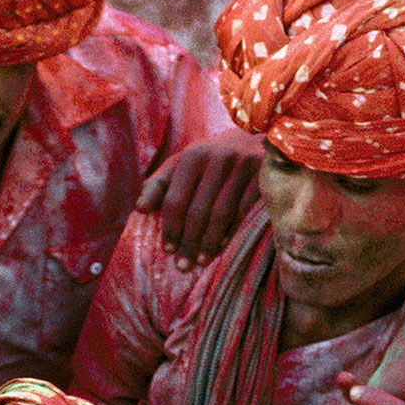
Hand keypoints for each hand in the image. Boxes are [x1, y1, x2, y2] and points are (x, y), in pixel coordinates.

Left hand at [136, 130, 265, 261]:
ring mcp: (243, 165)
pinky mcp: (263, 175)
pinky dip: (232, 232)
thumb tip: (140, 209)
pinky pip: (244, 212)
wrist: (255, 138)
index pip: (176, 199)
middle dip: (189, 241)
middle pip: (198, 210)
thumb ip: (160, 185)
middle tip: (183, 265)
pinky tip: (222, 247)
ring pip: (221, 214)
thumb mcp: (183, 165)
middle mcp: (218, 157)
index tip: (168, 249)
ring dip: (209, 242)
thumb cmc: (211, 159)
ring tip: (201, 262)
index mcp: (194, 155)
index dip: (170, 227)